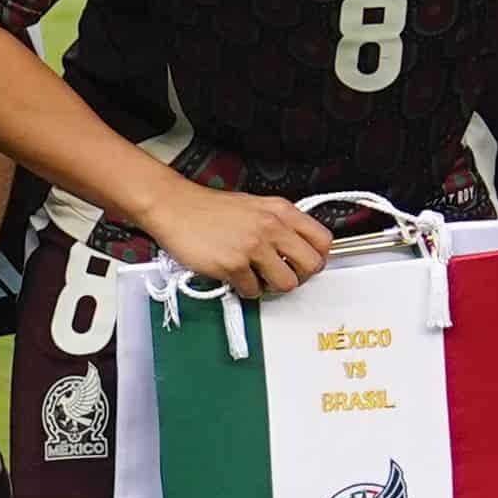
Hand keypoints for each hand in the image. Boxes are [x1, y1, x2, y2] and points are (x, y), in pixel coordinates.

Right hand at [142, 183, 338, 299]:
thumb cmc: (210, 209)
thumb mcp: (255, 206)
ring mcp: (253, 246)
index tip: (306, 263)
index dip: (318, 257)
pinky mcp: (233, 264)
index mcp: (280, 211)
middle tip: (283, 275)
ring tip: (257, 277)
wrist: (174, 207)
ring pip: (286, 284)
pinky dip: (245, 289)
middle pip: (311, 265)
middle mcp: (271, 227)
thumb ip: (279, 224)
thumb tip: (297, 247)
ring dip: (272, 286)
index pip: (323, 240)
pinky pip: (253, 291)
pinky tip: (235, 276)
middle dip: (299, 276)